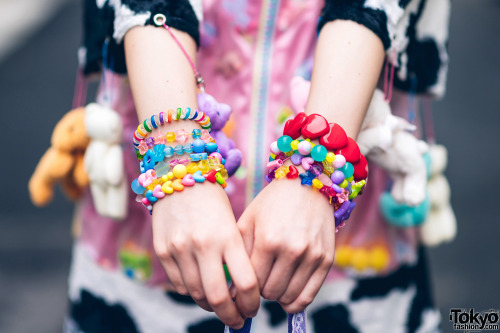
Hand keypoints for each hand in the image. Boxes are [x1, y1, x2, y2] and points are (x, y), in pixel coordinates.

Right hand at [152, 183, 259, 327]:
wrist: (180, 175)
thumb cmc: (213, 202)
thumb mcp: (232, 225)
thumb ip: (235, 257)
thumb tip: (238, 293)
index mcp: (228, 236)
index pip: (245, 283)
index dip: (252, 303)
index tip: (254, 309)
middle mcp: (203, 244)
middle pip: (218, 298)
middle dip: (231, 316)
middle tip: (238, 320)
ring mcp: (180, 249)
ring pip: (196, 295)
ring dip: (210, 306)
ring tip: (220, 305)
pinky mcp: (163, 251)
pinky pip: (179, 284)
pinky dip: (192, 292)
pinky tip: (201, 287)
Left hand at [238, 179, 334, 312]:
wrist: (308, 184)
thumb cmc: (272, 203)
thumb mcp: (249, 220)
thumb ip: (238, 253)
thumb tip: (229, 288)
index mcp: (267, 240)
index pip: (251, 282)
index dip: (244, 285)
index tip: (243, 281)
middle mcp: (291, 249)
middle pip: (269, 293)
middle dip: (260, 290)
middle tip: (260, 278)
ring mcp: (312, 255)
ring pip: (288, 298)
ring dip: (277, 296)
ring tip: (273, 282)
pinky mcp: (326, 259)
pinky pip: (308, 296)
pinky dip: (295, 302)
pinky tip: (287, 294)